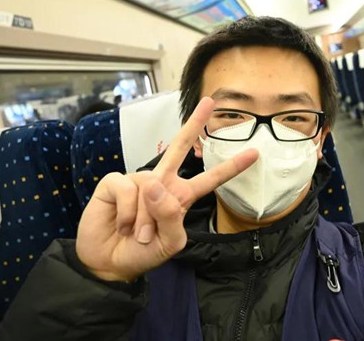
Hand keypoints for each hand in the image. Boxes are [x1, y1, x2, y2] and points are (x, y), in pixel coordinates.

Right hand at [75, 97, 258, 281]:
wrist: (110, 263)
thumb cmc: (144, 252)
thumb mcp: (170, 242)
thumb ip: (170, 216)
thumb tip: (155, 183)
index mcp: (181, 197)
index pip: (210, 179)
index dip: (231, 167)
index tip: (254, 154)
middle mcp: (162, 183)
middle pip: (180, 147)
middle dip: (194, 124)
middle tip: (209, 101)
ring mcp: (138, 180)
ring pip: (150, 187)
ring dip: (144, 219)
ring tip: (136, 233)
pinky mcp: (115, 182)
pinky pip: (128, 190)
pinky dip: (127, 213)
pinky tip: (122, 223)